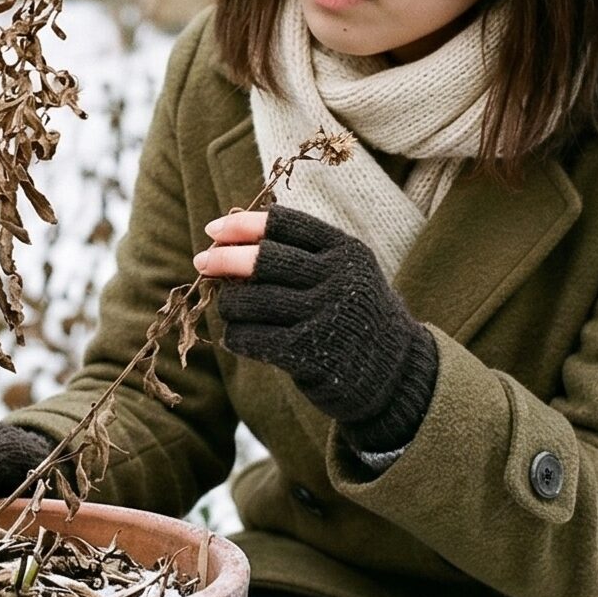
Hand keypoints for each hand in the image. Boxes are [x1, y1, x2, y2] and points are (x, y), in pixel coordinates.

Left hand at [193, 204, 438, 453]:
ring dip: (229, 304)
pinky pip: (252, 338)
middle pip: (263, 259)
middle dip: (224, 258)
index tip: (214, 228)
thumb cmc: (356, 314)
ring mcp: (323, 316)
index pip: (284, 224)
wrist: (396, 372)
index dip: (242, 224)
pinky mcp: (309, 354)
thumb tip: (228, 240)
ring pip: (250, 301)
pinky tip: (238, 338)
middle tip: (202, 261)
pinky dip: (236, 336)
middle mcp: (337, 279)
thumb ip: (302, 254)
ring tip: (231, 309)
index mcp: (345, 250)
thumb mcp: (346, 272)